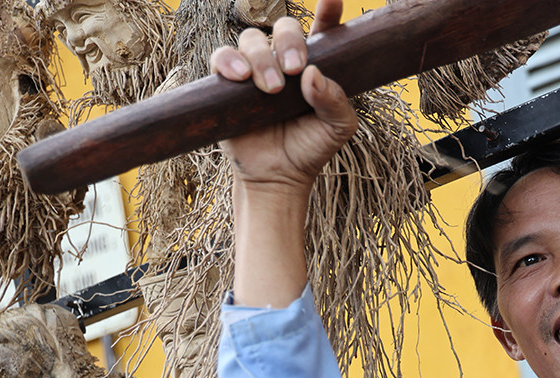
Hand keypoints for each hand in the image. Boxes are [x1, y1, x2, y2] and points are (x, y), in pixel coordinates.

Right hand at [208, 0, 357, 195]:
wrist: (278, 178)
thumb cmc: (311, 149)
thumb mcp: (338, 128)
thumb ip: (335, 100)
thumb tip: (313, 74)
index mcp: (314, 66)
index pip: (324, 30)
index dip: (328, 11)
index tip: (333, 0)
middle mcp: (283, 62)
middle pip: (284, 27)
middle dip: (289, 41)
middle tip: (294, 68)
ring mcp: (254, 71)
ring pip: (252, 40)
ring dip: (261, 59)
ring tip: (271, 88)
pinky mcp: (227, 84)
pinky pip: (221, 57)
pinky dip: (229, 61)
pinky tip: (240, 78)